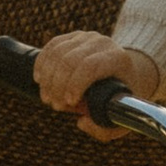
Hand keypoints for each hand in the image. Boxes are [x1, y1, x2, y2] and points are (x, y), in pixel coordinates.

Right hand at [34, 30, 159, 135]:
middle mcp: (103, 43)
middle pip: (70, 60)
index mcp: (118, 59)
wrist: (126, 72)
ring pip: (58, 53)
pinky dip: (42, 63)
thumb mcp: (120, 116)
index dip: (74, 85)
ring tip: (48, 97)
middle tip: (56, 106)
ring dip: (48, 78)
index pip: (90, 66)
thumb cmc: (121, 98)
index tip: (69, 104)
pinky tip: (39, 79)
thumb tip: (81, 122)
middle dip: (58, 86)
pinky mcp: (74, 37)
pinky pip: (52, 46)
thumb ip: (103, 128)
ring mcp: (87, 37)